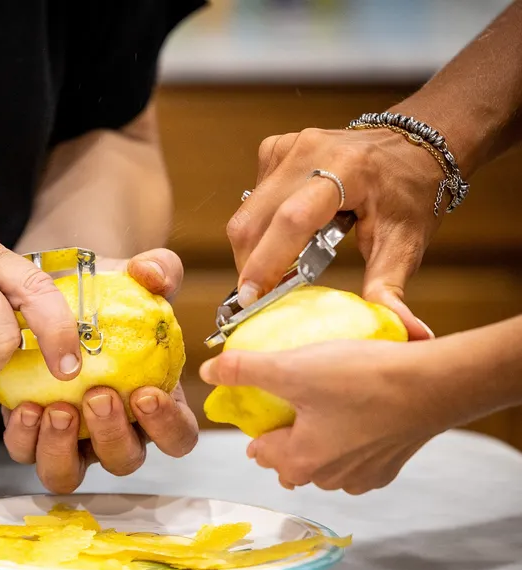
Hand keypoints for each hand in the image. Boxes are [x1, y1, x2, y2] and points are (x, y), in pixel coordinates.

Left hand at [1, 248, 198, 492]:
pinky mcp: (31, 433)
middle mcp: (116, 431)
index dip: (167, 427)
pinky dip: (24, 438)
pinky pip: (27, 452)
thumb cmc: (110, 293)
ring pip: (69, 472)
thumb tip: (151, 273)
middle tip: (96, 395)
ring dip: (62, 449)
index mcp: (156, 405)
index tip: (146, 393)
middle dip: (111, 435)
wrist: (59, 292)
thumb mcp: (137, 275)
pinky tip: (24, 406)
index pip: (178, 437)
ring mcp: (72, 439)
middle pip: (123, 461)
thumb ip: (158, 269)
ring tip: (54, 408)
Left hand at [199, 338, 455, 493]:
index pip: (259, 450)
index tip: (265, 399)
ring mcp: (362, 478)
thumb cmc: (362, 379)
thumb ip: (245, 369)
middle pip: (290, 460)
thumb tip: (209, 370)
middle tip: (293, 399)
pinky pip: (356, 457)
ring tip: (324, 402)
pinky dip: (350, 439)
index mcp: (298, 462)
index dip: (257, 424)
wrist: (435, 385)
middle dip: (285, 435)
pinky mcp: (390, 467)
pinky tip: (357, 412)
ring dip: (318, 438)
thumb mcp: (292, 367)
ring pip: (324, 461)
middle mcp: (328, 480)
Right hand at [227, 125, 444, 339]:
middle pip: (254, 220)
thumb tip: (410, 334)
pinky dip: (260, 227)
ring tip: (279, 268)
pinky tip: (284, 232)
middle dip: (251, 265)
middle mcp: (310, 152)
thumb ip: (390, 288)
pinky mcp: (274, 148)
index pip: (292, 220)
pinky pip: (251, 199)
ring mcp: (288, 147)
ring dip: (254, 249)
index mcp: (347, 171)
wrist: (413, 145)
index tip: (249, 299)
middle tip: (262, 296)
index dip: (266, 261)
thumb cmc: (411, 195)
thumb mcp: (405, 244)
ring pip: (246, 213)